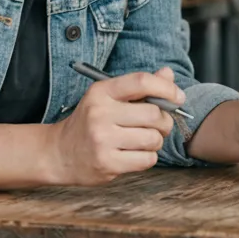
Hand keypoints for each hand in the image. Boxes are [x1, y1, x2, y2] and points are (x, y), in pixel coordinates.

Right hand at [47, 68, 185, 185]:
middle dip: (164, 121)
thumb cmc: (89, 122)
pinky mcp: (107, 163)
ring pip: (153, 139)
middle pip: (153, 114)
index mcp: (101, 92)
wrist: (60, 152)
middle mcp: (100, 113)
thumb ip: (139, 87)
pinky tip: (134, 153)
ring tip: (142, 140)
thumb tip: (167, 74)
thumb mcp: (108, 98)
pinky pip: (146, 159)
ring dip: (155, 141)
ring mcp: (102, 140)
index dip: (166, 89)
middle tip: (158, 125)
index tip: (178, 97)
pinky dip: (147, 157)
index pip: (142, 82)